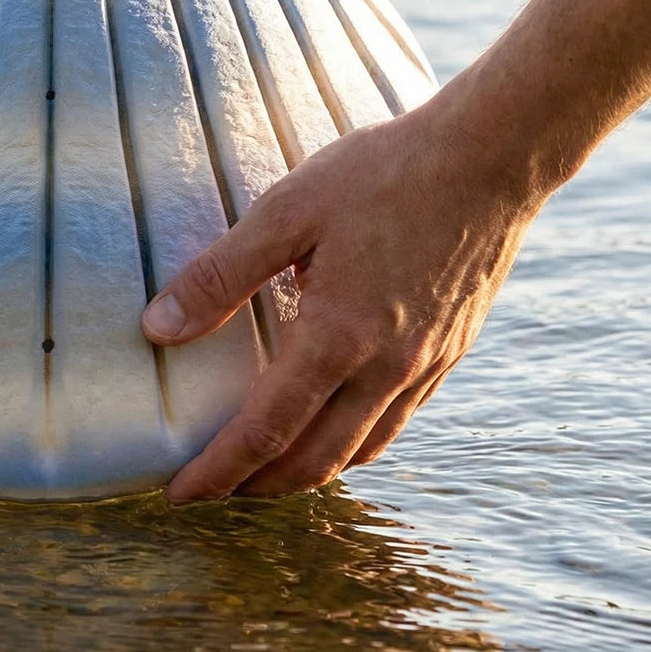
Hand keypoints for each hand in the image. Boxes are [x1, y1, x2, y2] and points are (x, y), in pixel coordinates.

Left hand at [141, 97, 539, 502]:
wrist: (491, 158)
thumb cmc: (384, 174)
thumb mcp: (286, 211)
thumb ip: (221, 274)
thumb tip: (158, 327)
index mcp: (339, 337)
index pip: (265, 431)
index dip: (218, 471)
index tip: (179, 493)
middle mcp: (387, 368)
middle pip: (316, 462)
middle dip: (258, 486)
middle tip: (214, 488)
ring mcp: (427, 365)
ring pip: (362, 450)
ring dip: (307, 472)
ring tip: (265, 468)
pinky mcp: (452, 351)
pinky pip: (397, 421)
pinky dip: (354, 442)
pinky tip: (334, 422)